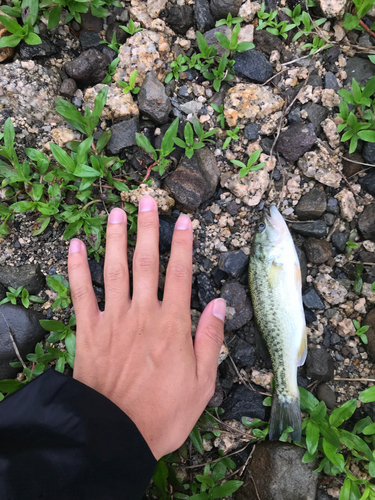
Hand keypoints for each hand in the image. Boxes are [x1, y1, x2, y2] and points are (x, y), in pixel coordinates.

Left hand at [67, 196, 225, 459]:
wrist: (117, 434)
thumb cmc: (164, 412)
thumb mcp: (202, 383)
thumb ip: (210, 339)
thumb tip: (221, 303)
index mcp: (172, 324)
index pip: (180, 273)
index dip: (183, 244)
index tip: (184, 220)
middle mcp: (142, 313)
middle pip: (146, 262)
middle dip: (148, 228)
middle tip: (147, 200)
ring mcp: (113, 319)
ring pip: (114, 269)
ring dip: (115, 238)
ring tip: (116, 211)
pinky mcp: (88, 330)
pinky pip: (81, 293)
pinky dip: (76, 268)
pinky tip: (74, 246)